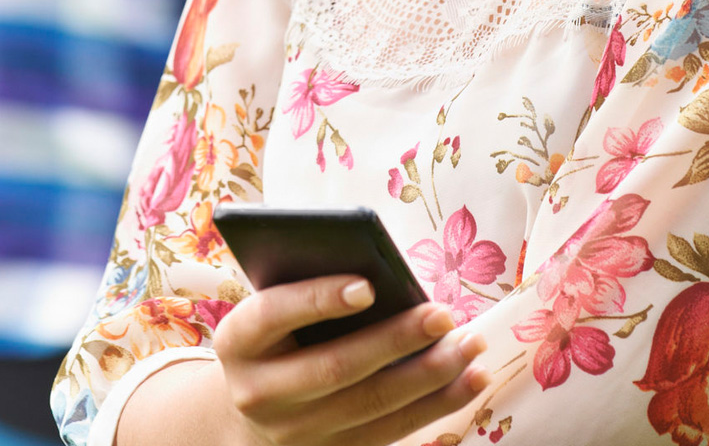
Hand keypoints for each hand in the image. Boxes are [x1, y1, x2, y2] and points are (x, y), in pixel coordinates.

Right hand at [207, 278, 487, 445]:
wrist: (251, 409)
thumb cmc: (275, 337)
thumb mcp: (271, 312)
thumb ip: (307, 291)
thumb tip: (383, 277)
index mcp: (238, 341)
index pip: (274, 314)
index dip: (319, 299)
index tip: (367, 285)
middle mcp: (260, 393)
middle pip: (336, 367)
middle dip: (396, 340)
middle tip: (443, 314)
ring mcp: (296, 432)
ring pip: (373, 404)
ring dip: (431, 374)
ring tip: (471, 343)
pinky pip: (393, 429)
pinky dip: (438, 403)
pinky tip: (470, 378)